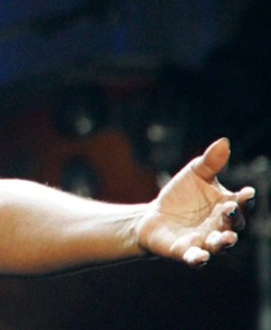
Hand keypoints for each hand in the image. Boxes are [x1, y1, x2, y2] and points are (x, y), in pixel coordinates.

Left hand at [136, 138, 257, 266]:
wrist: (153, 216)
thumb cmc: (181, 195)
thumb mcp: (194, 174)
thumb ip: (210, 162)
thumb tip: (224, 141)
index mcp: (227, 206)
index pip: (242, 204)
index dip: (246, 199)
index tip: (247, 192)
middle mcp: (221, 226)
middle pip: (234, 225)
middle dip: (234, 218)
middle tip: (230, 209)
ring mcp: (205, 241)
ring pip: (220, 245)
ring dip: (224, 242)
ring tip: (225, 238)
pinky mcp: (187, 252)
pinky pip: (196, 258)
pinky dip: (199, 258)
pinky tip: (199, 257)